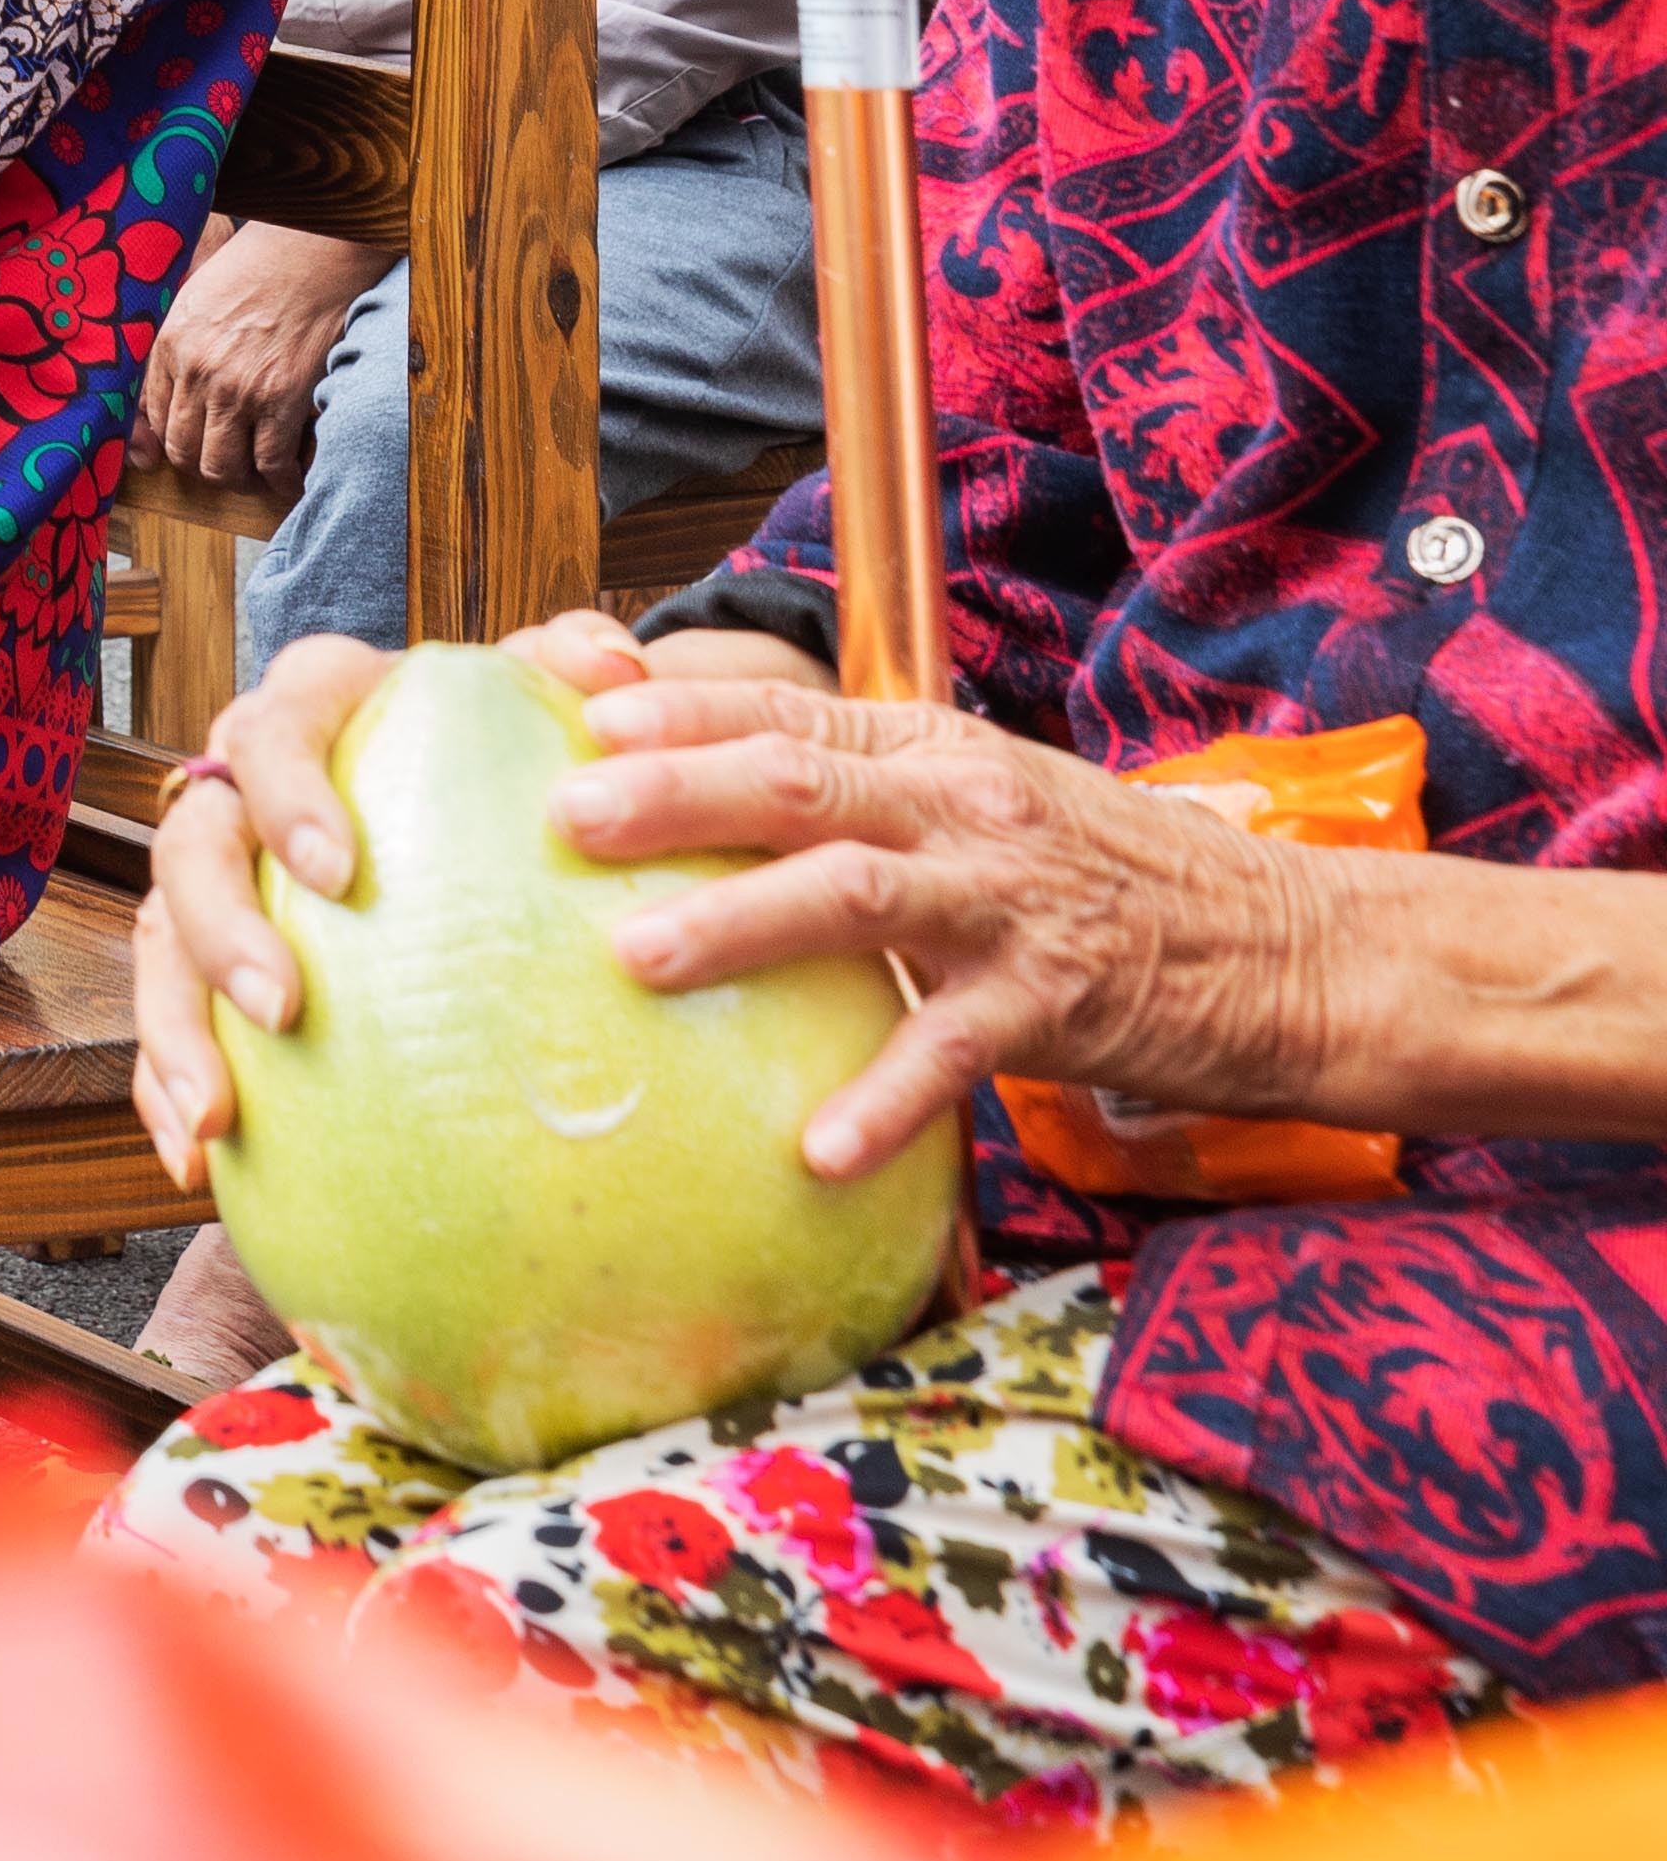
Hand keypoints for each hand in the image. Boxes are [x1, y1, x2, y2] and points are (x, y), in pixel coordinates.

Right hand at [130, 610, 654, 1191]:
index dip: (287, 794)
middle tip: (285, 1007)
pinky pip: (161, 1027)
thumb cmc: (497, 750)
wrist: (466, 804)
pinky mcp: (203, 967)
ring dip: (177, 1028)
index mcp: (307, 715)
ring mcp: (214, 882)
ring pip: (158, 942)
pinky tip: (195, 1161)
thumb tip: (614, 659)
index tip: (338, 871)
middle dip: (222, 927)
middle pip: (188, 843)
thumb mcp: (536, 698)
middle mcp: (236, 793)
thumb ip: (567, 666)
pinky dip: (165, 1088)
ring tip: (218, 1115)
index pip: (273, 733)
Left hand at [135, 221, 391, 491]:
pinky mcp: (282, 400)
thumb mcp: (194, 298)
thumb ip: (177, 345)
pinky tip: (288, 478)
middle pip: (183, 451)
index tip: (193, 445)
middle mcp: (197, 373)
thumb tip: (173, 393)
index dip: (173, 440)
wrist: (310, 254)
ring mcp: (238, 391)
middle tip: (226, 465)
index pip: (154, 417)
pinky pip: (271, 463)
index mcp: (170, 345)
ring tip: (255, 476)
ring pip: (221, 467)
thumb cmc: (256, 269)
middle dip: (202, 467)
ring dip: (238, 480)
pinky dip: (280, 482)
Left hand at [553, 677, 1361, 1183]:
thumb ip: (871, 804)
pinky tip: (814, 1148)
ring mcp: (1010, 901)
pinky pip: (952, 1051)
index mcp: (939, 754)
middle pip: (798, 782)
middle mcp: (966, 808)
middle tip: (566, 819)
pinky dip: (882, 1098)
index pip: (790, 713)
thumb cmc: (1116, 883)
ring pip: (854, 892)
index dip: (682, 713)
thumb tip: (718, 816)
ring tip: (637, 957)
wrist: (1295, 946)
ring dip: (739, 922)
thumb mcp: (988, 810)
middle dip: (673, 794)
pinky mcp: (1061, 1000)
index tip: (583, 721)